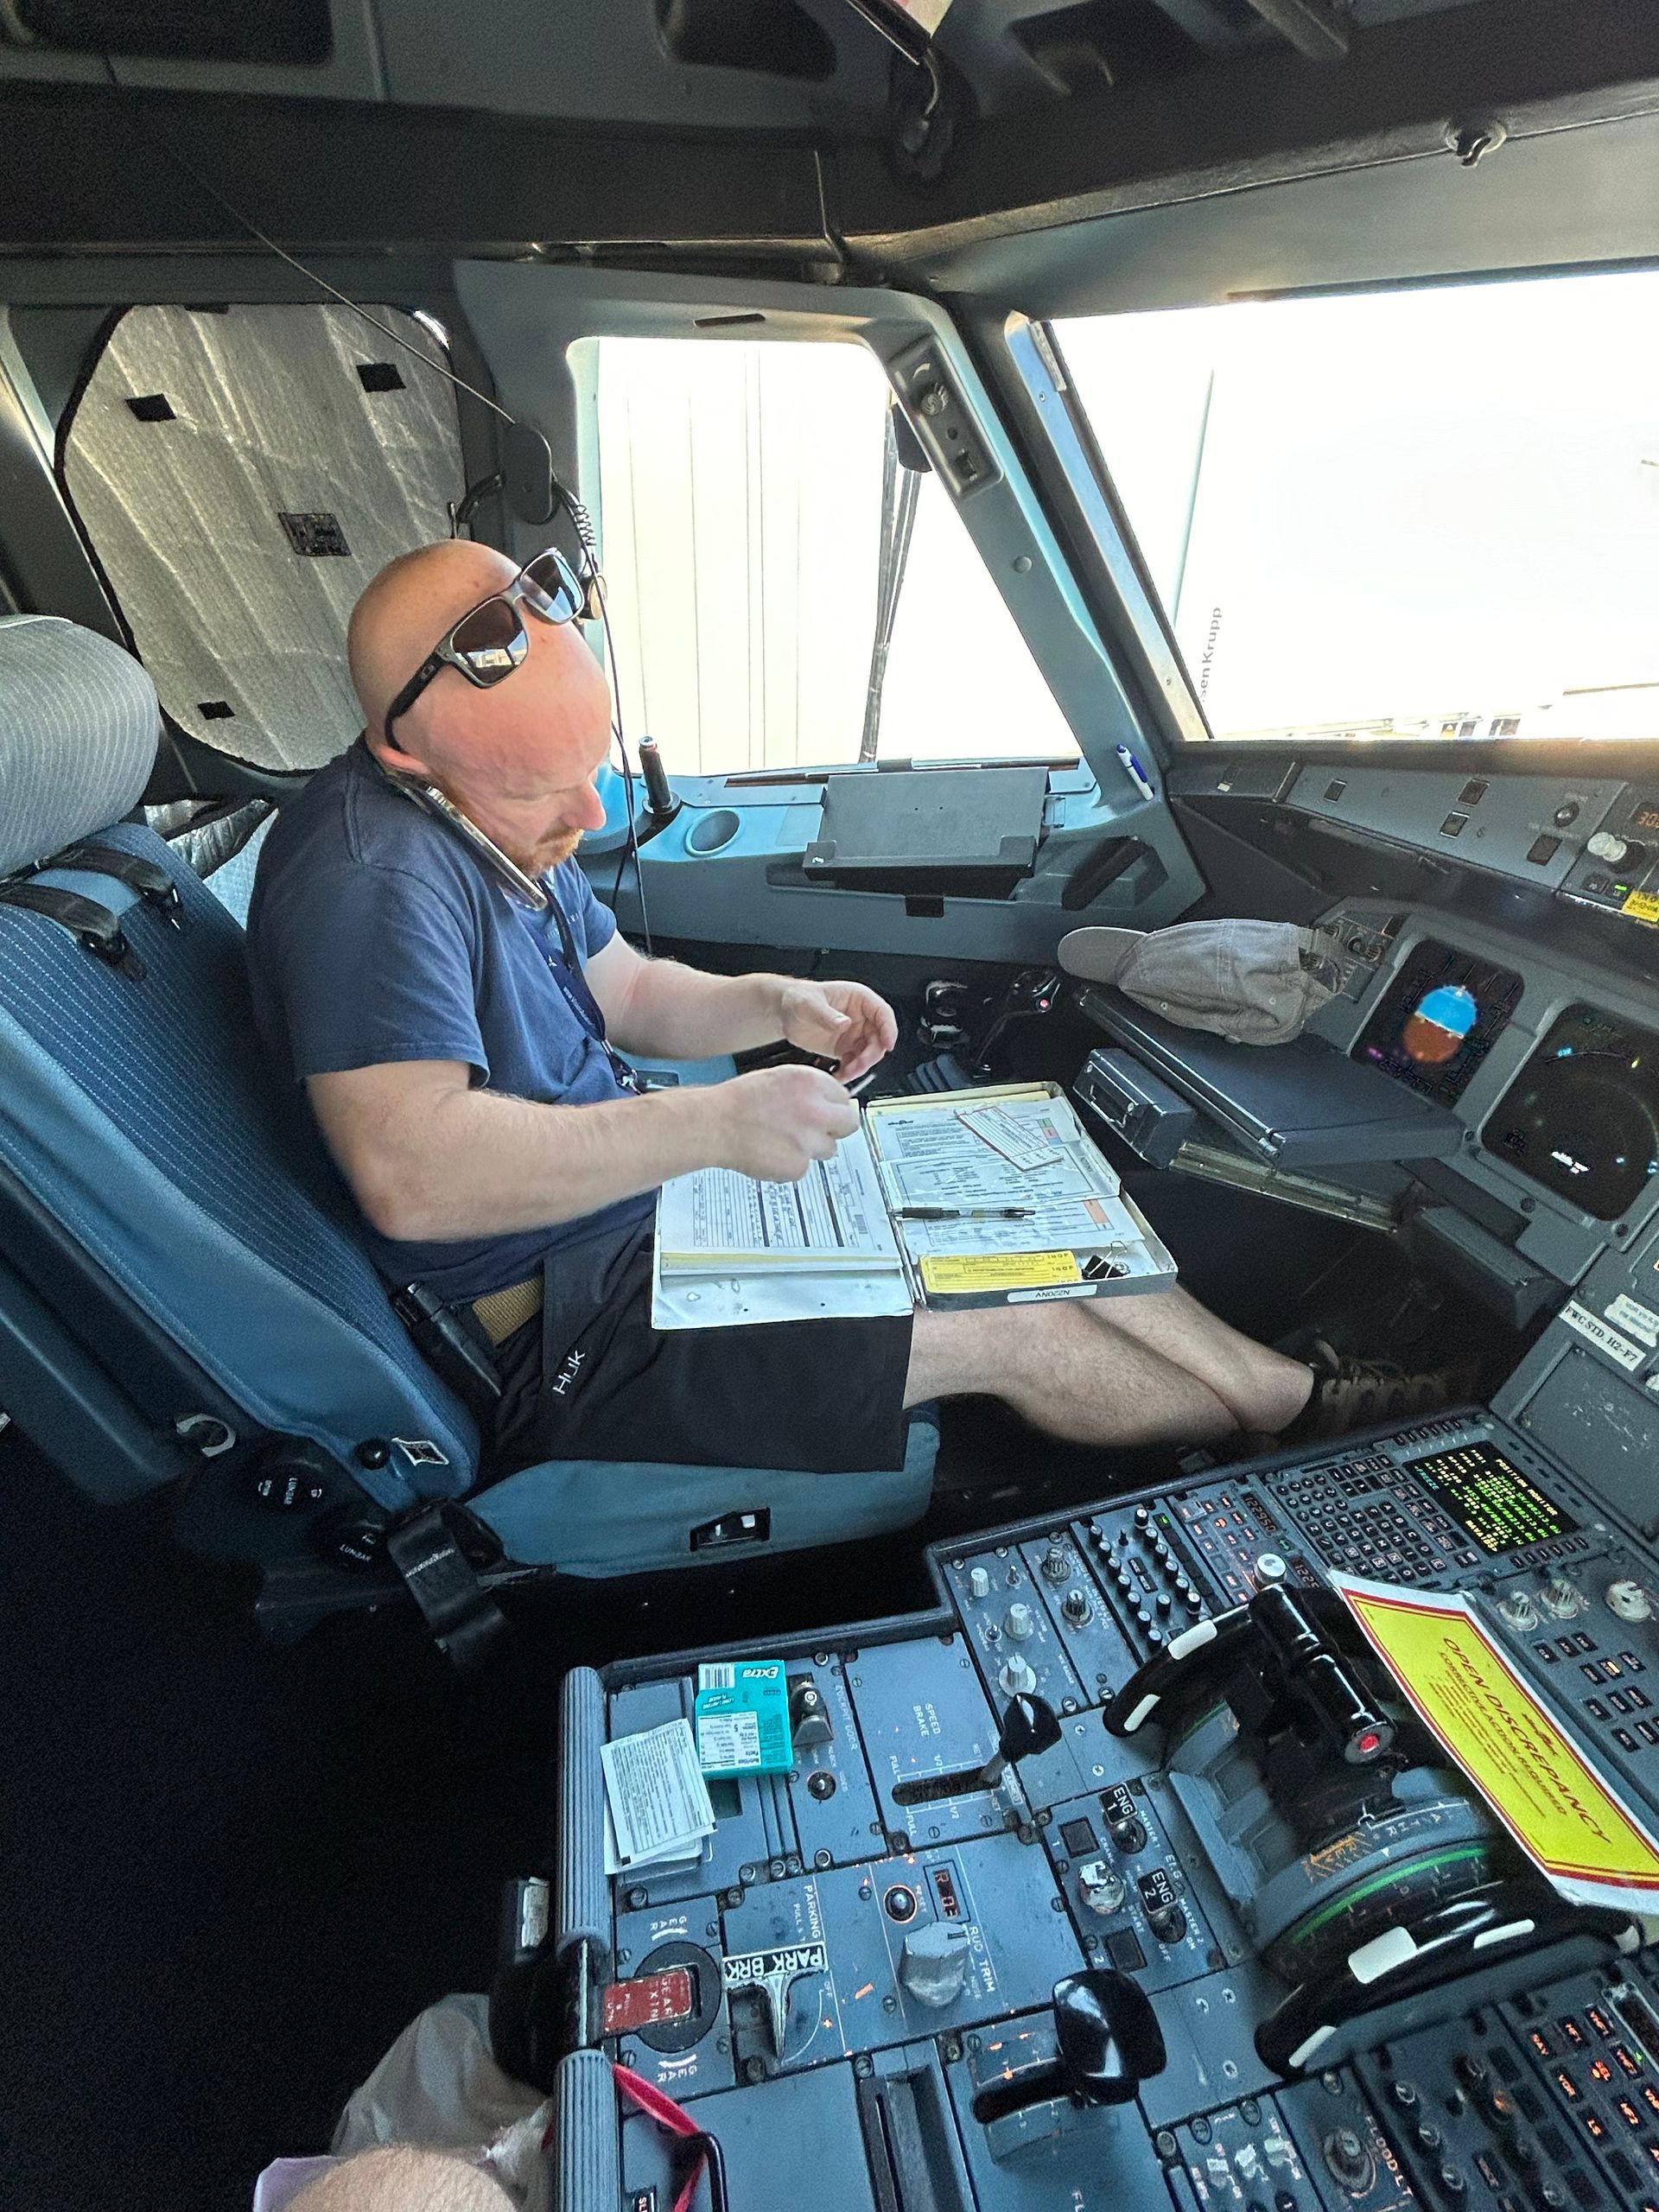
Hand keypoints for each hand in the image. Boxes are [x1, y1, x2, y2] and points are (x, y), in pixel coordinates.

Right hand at [710, 1065, 859, 1181]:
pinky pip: (805, 1167)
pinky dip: (791, 1165)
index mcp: (810, 1083)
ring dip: (812, 1148)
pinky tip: (771, 1154)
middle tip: (818, 1132)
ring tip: (782, 1142)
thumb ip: (808, 1091)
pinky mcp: (799, 1165)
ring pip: (828, 1149)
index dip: (831, 1106)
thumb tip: (828, 1103)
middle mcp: (816, 1110)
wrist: (715, 1124)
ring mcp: (809, 1140)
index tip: (826, 1112)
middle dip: (836, 1129)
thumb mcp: (779, 1080)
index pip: (843, 1097)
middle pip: (849, 1124)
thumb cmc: (738, 1101)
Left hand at [778, 979, 898, 1083]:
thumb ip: (827, 1015)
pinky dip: (849, 1072)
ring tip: (846, 1072)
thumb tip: (844, 1023)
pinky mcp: (845, 1049)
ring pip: (868, 1054)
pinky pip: (854, 1063)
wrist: (785, 1013)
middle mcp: (860, 1018)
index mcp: (859, 999)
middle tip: (858, 1065)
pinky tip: (839, 1075)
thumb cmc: (799, 998)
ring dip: (860, 1066)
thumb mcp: (810, 1004)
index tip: (888, 1044)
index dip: (889, 1029)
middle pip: (878, 1039)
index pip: (883, 1014)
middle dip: (871, 1055)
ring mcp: (854, 1034)